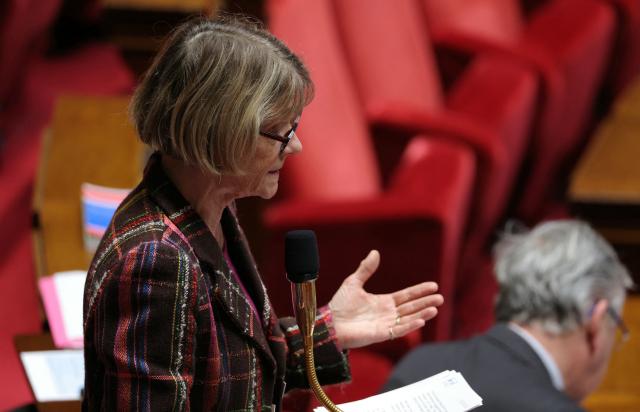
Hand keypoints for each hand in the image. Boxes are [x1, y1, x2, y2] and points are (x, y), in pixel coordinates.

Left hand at [328, 250, 443, 348]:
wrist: (329, 322)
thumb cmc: (340, 305)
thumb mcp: (354, 282)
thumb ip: (366, 269)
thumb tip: (375, 252)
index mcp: (383, 302)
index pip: (406, 296)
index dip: (419, 291)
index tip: (433, 285)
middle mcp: (387, 314)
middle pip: (411, 307)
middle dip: (426, 302)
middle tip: (440, 298)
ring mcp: (386, 325)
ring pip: (409, 319)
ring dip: (422, 313)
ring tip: (435, 308)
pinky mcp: (381, 335)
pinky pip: (399, 331)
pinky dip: (410, 326)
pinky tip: (421, 320)